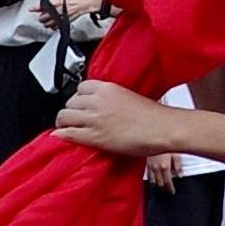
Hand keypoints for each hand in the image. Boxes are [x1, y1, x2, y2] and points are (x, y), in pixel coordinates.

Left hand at [56, 80, 170, 159]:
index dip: (78, 98)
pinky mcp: (94, 136)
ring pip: (64, 117)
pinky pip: (69, 134)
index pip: (80, 87)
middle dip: (71, 111)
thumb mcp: (130, 97)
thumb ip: (113, 99)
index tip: (80, 104)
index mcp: (107, 88)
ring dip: (64, 123)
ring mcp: (94, 118)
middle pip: (70, 102)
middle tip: (75, 119)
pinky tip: (61, 138)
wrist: (163, 128)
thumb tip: (106, 107)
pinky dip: (62, 136)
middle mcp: (98, 101)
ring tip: (67, 128)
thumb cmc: (154, 116)